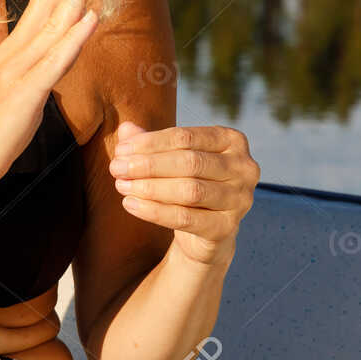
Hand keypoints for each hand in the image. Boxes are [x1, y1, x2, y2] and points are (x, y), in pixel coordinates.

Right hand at [0, 0, 104, 190]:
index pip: (37, 13)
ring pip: (54, 29)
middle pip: (48, 13)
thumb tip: (46, 62)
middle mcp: (12, 55)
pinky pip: (56, 60)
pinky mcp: (26, 92)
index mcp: (8, 54)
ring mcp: (18, 72)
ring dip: (77, 0)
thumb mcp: (9, 92)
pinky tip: (90, 19)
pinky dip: (75, 37)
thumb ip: (27, 72)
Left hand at [109, 123, 258, 266]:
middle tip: (116, 168)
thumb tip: (126, 129)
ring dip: (149, 187)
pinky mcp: (227, 228)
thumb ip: (149, 142)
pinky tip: (130, 204)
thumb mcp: (169, 158)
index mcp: (232, 140)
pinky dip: (154, 211)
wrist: (204, 229)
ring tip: (121, 185)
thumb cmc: (186, 182)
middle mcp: (244, 168)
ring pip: (189, 190)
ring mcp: (240, 199)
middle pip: (189, 162)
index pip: (185, 137)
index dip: (150, 143)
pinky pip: (185, 218)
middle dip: (148, 165)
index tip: (121, 150)